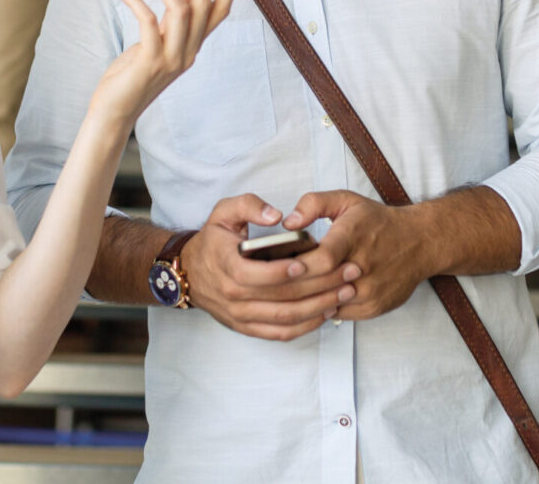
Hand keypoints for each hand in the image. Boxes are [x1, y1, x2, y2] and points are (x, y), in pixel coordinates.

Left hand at [87, 0, 246, 126]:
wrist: (114, 114)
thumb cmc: (132, 78)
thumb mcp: (157, 45)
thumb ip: (173, 23)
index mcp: (192, 48)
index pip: (219, 13)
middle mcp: (188, 53)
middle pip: (203, 4)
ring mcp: (172, 59)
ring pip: (181, 9)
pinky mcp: (150, 62)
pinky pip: (150, 22)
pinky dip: (137, 1)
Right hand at [182, 194, 356, 340]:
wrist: (190, 274)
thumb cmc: (213, 240)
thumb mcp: (223, 213)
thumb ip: (248, 206)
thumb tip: (276, 216)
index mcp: (226, 265)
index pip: (257, 274)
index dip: (284, 271)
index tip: (310, 262)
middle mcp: (233, 296)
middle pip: (281, 296)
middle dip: (319, 285)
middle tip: (348, 273)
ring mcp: (240, 316)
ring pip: (285, 318)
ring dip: (319, 307)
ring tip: (346, 292)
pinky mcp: (248, 328)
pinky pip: (280, 333)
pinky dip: (306, 326)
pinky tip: (326, 313)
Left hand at [285, 191, 434, 321]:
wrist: (420, 242)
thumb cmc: (378, 222)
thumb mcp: (346, 200)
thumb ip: (313, 204)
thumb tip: (288, 223)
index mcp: (354, 237)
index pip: (323, 259)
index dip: (299, 267)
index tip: (280, 268)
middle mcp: (364, 266)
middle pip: (322, 286)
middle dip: (293, 287)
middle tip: (271, 284)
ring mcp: (371, 291)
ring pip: (327, 304)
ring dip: (305, 301)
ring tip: (285, 294)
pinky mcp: (374, 307)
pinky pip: (338, 313)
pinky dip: (322, 307)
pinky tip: (311, 299)